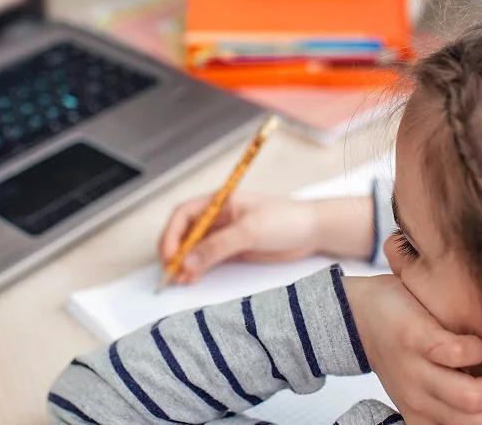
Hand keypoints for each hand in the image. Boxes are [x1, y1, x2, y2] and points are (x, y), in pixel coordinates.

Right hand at [158, 193, 323, 283]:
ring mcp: (224, 234)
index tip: (169, 255)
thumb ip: (218, 246)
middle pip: (184, 232)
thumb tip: (188, 260)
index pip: (184, 215)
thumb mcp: (250, 231)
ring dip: (185, 263)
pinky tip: (193, 278)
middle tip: (171, 272)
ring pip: (194, 249)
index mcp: (219, 202)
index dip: (171, 234)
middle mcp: (217, 217)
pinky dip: (197, 269)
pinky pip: (207, 260)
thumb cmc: (285, 220)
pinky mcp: (232, 250)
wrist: (312, 231)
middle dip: (174, 251)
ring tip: (181, 280)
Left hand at [344, 274, 481, 424]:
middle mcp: (421, 401)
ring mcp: (417, 372)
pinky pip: (457, 354)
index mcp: (425, 417)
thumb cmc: (405, 351)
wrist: (360, 315)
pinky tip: (475, 344)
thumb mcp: (426, 388)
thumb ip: (456, 402)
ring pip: (471, 398)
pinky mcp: (416, 340)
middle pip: (479, 424)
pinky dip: (476, 350)